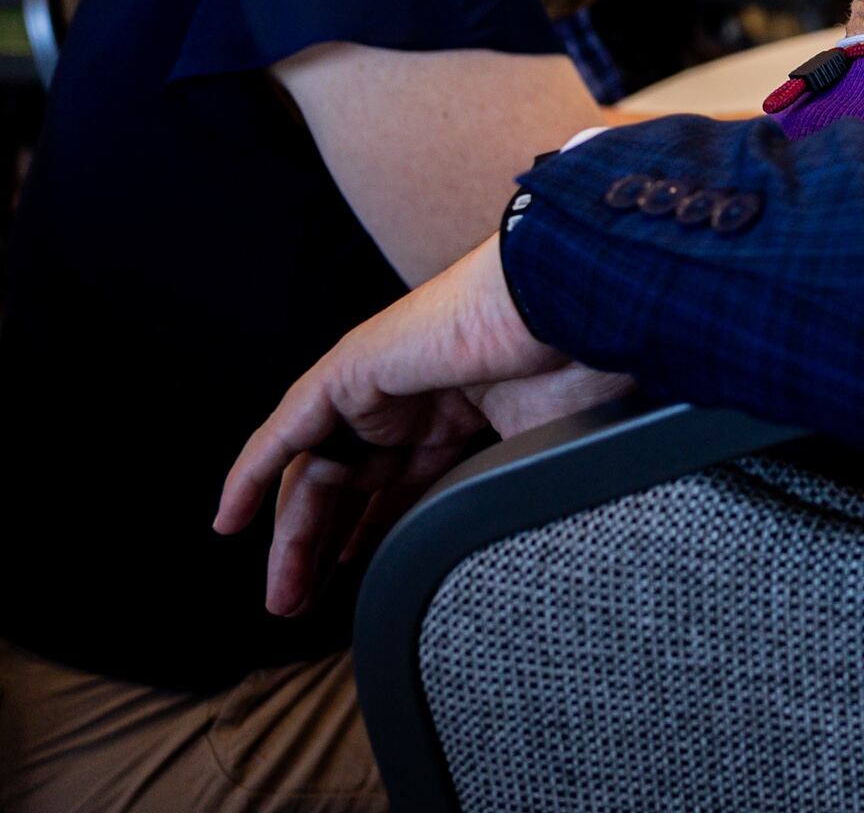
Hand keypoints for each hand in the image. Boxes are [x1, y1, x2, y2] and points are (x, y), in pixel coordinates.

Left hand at [214, 237, 626, 616]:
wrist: (573, 306)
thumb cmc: (585, 367)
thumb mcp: (545, 461)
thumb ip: (511, 506)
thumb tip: (517, 577)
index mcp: (466, 416)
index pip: (404, 486)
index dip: (379, 535)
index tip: (366, 580)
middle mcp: (417, 400)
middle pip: (352, 485)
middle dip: (325, 549)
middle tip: (306, 606)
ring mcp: (384, 384)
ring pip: (317, 468)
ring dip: (290, 534)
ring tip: (282, 595)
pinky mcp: (352, 368)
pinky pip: (286, 430)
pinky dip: (252, 473)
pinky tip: (230, 521)